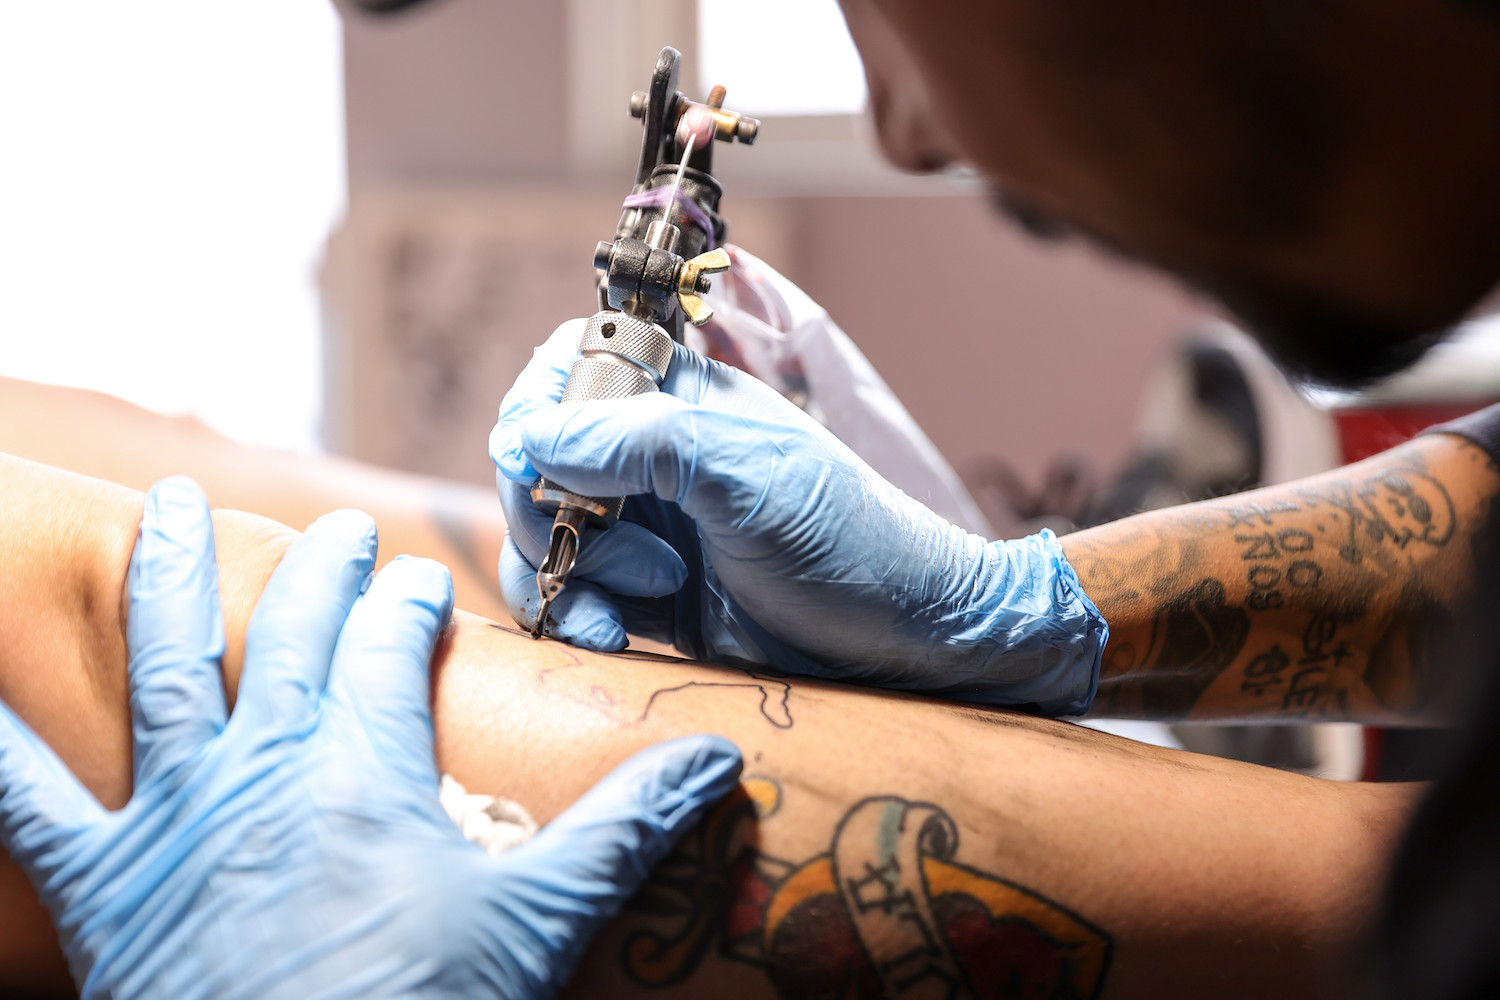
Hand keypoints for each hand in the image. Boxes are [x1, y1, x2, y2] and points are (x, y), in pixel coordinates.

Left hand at [0, 478, 741, 998]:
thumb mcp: (539, 920)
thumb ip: (623, 828)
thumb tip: (713, 759)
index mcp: (369, 765)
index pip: (397, 648)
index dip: (413, 606)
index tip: (423, 584)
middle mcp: (270, 764)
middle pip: (297, 633)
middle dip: (323, 572)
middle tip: (336, 531)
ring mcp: (179, 814)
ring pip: (171, 663)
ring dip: (173, 576)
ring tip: (175, 507)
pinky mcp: (105, 880)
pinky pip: (32, 796)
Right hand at [492, 322, 1107, 714]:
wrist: (908, 646)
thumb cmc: (847, 543)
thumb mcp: (746, 477)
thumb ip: (639, 442)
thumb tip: (530, 438)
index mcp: (680, 400)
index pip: (571, 368)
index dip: (537, 408)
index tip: (533, 459)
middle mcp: (654, 458)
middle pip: (540, 461)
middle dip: (552, 514)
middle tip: (628, 558)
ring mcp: (649, 528)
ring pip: (545, 535)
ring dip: (563, 574)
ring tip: (630, 609)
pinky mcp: (649, 597)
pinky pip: (571, 595)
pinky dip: (574, 617)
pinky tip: (612, 639)